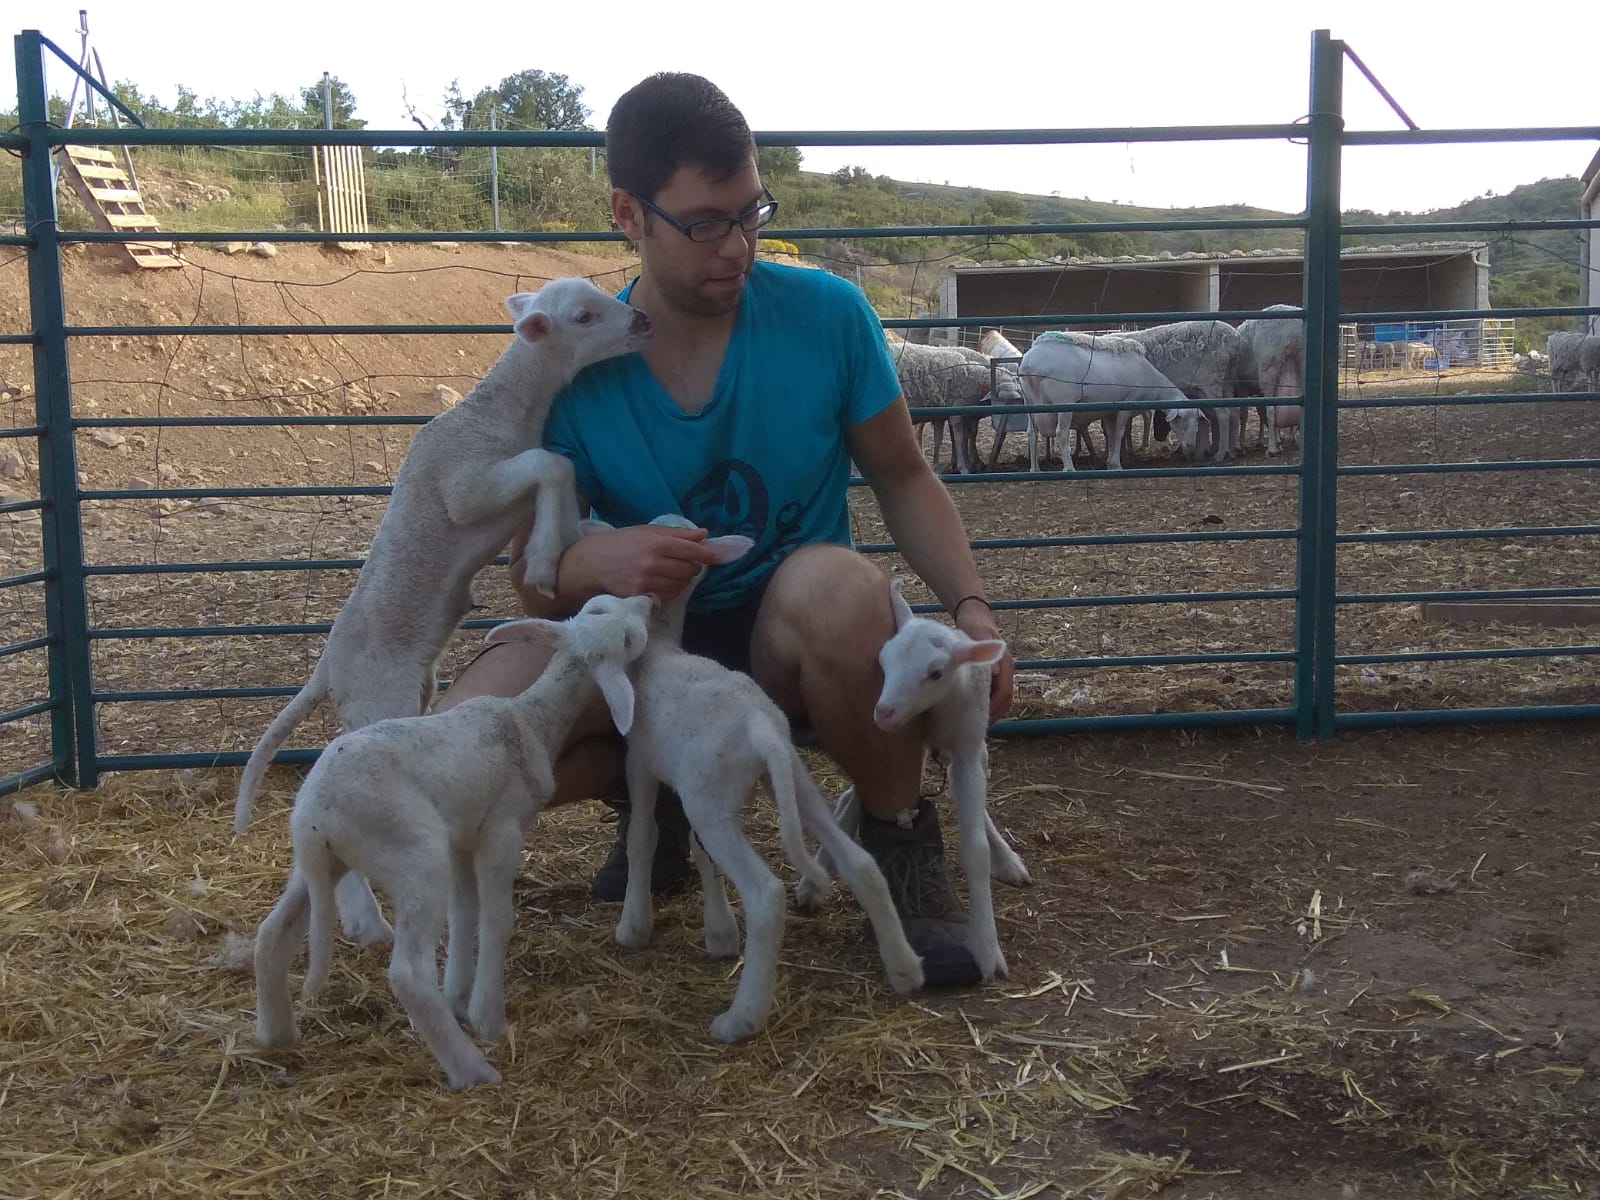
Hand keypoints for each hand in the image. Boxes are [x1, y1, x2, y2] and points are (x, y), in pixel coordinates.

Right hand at [553, 523, 724, 607]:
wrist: (591, 563)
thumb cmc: (621, 543)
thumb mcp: (647, 531)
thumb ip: (677, 534)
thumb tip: (704, 535)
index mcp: (655, 543)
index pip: (691, 550)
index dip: (706, 553)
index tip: (715, 555)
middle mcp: (652, 563)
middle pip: (690, 569)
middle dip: (693, 565)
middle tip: (686, 561)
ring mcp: (647, 582)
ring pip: (681, 584)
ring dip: (683, 579)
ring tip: (672, 571)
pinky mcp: (641, 595)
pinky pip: (669, 595)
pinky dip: (672, 589)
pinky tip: (663, 582)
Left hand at [955, 602, 1013, 722]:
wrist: (973, 614)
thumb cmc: (974, 624)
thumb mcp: (977, 633)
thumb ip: (983, 649)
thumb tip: (995, 673)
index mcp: (1005, 665)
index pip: (1005, 694)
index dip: (995, 709)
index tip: (982, 720)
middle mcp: (1004, 671)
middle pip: (1003, 700)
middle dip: (992, 714)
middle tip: (975, 726)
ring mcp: (998, 673)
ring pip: (997, 698)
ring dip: (987, 710)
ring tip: (971, 721)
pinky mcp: (989, 674)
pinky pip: (989, 693)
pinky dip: (982, 702)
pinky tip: (968, 707)